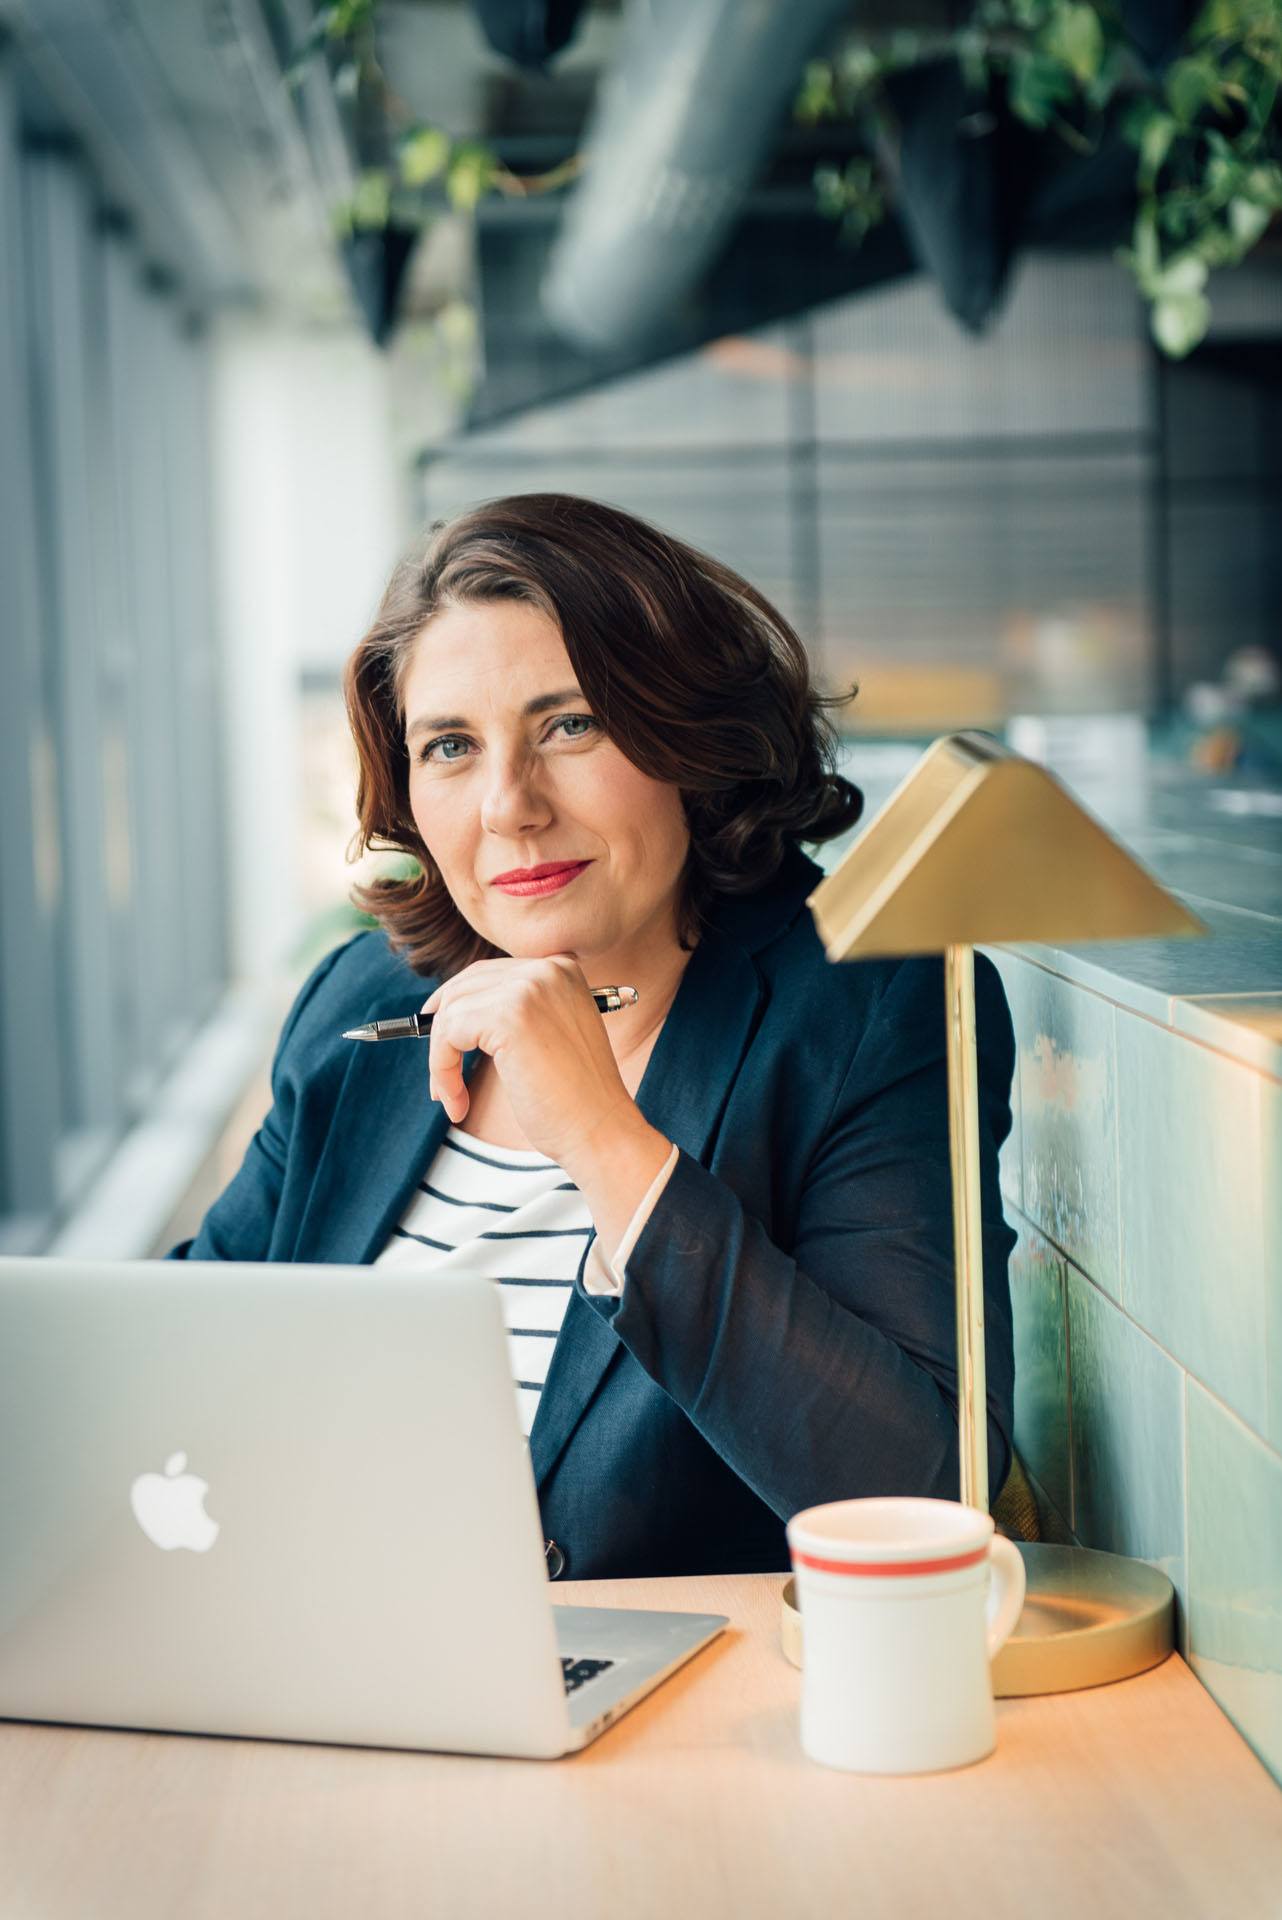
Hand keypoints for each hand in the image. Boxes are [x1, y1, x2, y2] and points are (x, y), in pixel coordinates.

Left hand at [421, 955, 644, 1173]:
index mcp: (561, 969)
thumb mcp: (550, 1035)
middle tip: (442, 1077)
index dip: (457, 1005)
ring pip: (451, 1011)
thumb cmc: (575, 1098)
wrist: (600, 1130)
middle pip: (464, 986)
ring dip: (441, 1059)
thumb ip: (516, 1011)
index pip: (488, 973)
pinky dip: (442, 1070)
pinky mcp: (508, 1016)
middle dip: (442, 1032)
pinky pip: (448, 1034)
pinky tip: (458, 1101)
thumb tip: (451, 1009)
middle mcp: (547, 970)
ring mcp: (528, 989)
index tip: (442, 1037)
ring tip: (454, 1097)